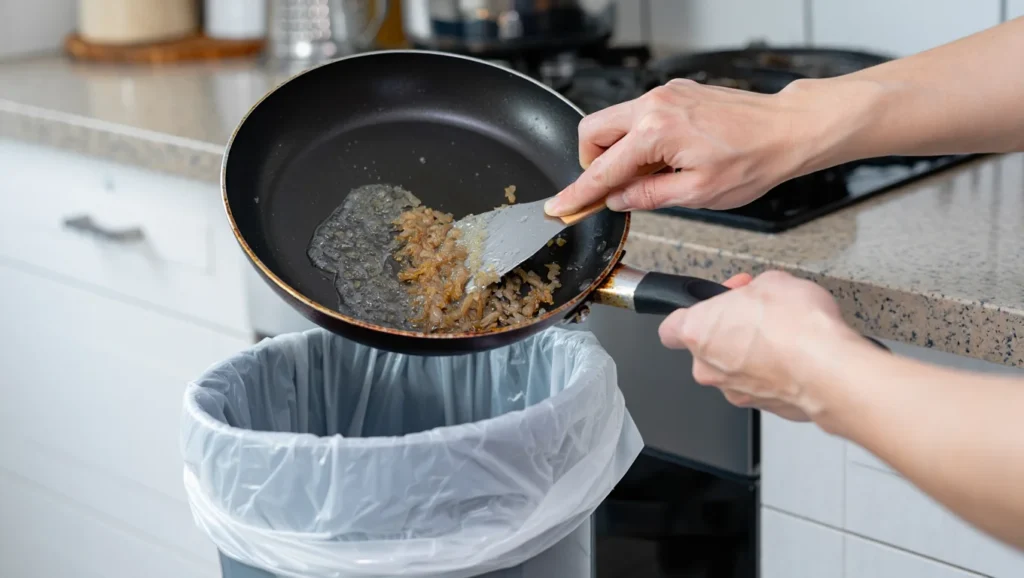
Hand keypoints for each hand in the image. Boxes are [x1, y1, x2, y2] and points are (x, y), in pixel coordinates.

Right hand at [544, 79, 820, 215]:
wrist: (788, 130)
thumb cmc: (754, 159)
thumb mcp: (697, 193)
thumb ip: (648, 196)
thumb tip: (618, 200)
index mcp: (656, 132)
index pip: (601, 169)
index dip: (578, 192)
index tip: (559, 206)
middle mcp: (655, 105)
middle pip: (592, 132)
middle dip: (591, 162)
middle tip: (611, 189)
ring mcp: (665, 94)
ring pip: (614, 121)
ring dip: (618, 151)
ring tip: (649, 176)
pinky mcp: (676, 92)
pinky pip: (638, 116)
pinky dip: (638, 139)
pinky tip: (664, 159)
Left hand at [658, 271, 859, 421]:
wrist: (830, 370)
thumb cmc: (796, 328)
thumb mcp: (772, 282)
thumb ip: (753, 291)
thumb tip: (759, 294)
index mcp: (697, 332)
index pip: (671, 327)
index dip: (692, 313)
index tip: (713, 305)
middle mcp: (709, 368)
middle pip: (708, 347)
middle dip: (732, 328)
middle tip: (757, 313)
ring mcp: (734, 391)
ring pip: (734, 368)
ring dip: (753, 352)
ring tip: (784, 334)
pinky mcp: (762, 407)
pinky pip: (760, 384)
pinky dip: (774, 372)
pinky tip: (796, 356)